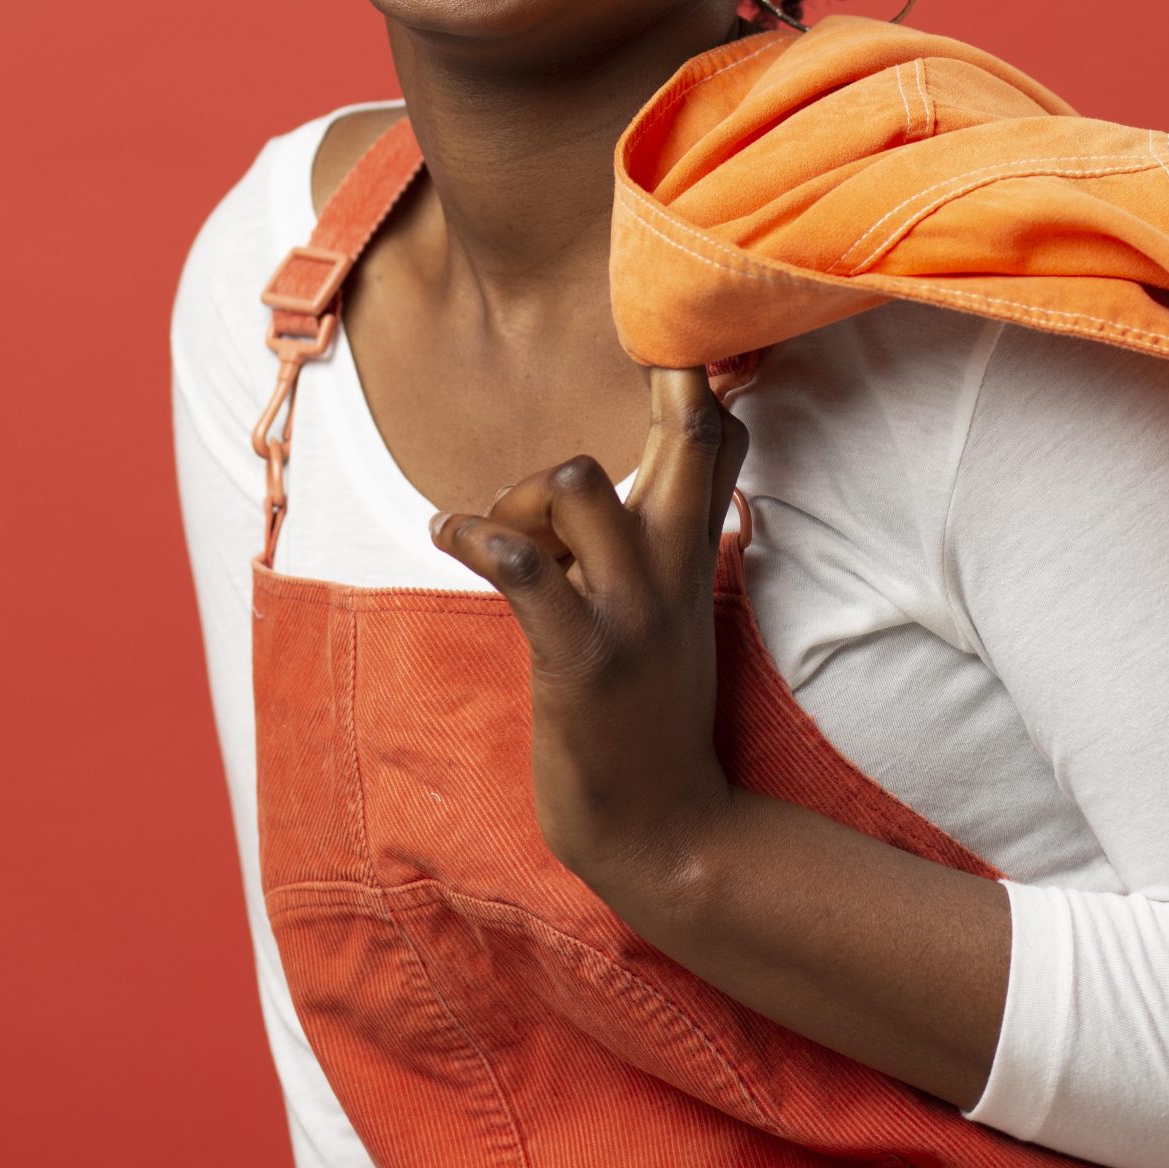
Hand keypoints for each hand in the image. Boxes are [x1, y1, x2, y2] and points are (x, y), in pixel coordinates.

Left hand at [431, 365, 747, 914]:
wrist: (664, 831)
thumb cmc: (654, 706)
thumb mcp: (684, 604)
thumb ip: (674, 527)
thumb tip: (656, 460)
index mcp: (695, 550)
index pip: (721, 436)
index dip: (697, 373)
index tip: (665, 336)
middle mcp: (673, 565)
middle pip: (690, 433)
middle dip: (666, 382)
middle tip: (631, 364)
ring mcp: (630, 609)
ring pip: (576, 481)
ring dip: (521, 493)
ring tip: (499, 532)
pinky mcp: (579, 656)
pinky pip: (520, 569)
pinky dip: (473, 537)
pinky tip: (447, 533)